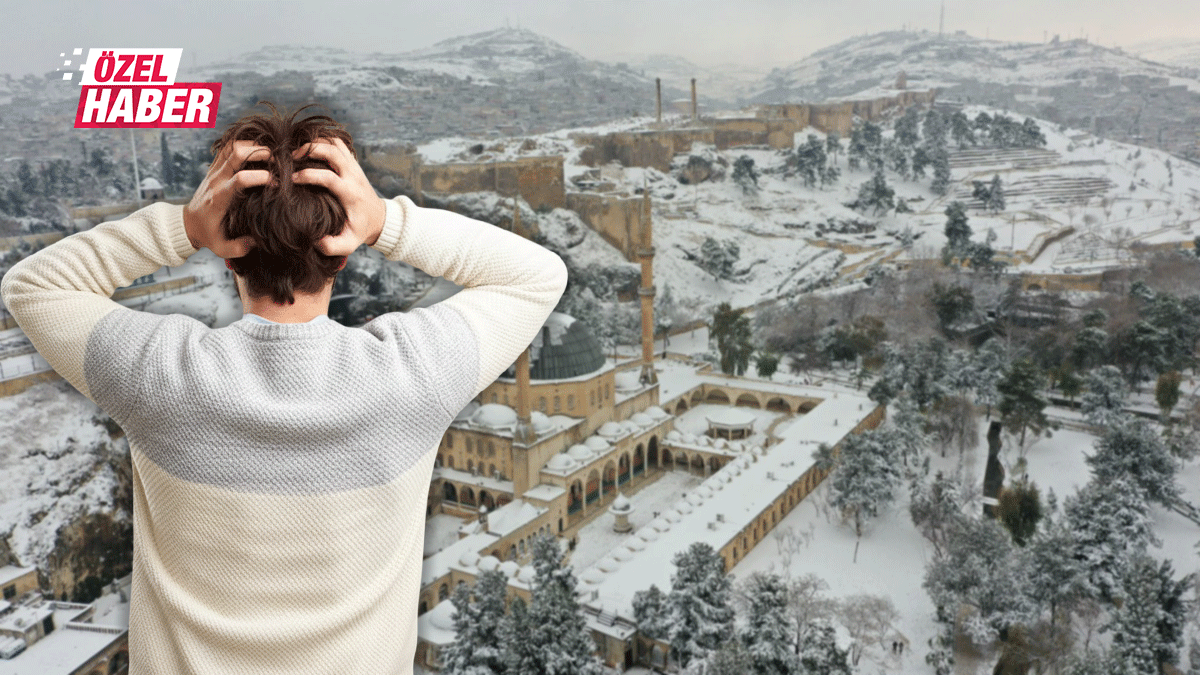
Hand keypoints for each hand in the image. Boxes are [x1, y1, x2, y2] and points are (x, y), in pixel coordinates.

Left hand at [183, 140, 270, 257]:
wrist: (186, 224)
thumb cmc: (208, 235)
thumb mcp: (222, 248)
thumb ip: (241, 247)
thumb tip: (258, 240)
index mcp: (220, 198)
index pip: (240, 179)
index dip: (261, 177)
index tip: (276, 183)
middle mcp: (216, 180)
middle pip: (236, 154)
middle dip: (259, 152)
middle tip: (276, 160)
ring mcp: (214, 172)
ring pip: (232, 146)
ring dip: (251, 146)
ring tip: (268, 154)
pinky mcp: (214, 168)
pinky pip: (226, 148)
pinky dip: (242, 145)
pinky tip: (255, 151)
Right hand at [291, 137, 384, 255]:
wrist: (379, 218)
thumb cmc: (360, 230)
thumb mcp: (348, 244)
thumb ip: (332, 246)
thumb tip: (315, 241)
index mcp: (350, 193)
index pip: (328, 177)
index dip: (308, 175)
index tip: (291, 180)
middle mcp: (353, 176)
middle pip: (332, 151)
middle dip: (310, 150)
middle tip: (291, 157)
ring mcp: (354, 166)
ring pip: (335, 143)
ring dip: (316, 143)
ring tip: (298, 152)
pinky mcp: (353, 162)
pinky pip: (338, 143)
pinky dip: (323, 141)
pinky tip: (310, 149)